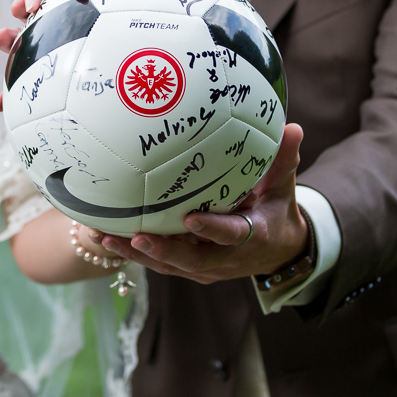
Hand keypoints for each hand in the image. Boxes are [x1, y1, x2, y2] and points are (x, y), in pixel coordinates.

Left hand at [90, 123, 306, 284]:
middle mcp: (226, 259)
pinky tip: (102, 237)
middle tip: (137, 236)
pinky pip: (160, 263)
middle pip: (192, 259)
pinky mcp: (190, 269)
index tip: (190, 218)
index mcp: (252, 236)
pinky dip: (133, 252)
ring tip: (104, 237)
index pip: (231, 234)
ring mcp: (206, 268)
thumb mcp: (284, 186)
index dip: (211, 229)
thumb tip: (293, 127)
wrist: (277, 251)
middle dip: (164, 250)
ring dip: (137, 254)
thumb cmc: (277, 210)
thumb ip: (284, 159)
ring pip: (169, 265)